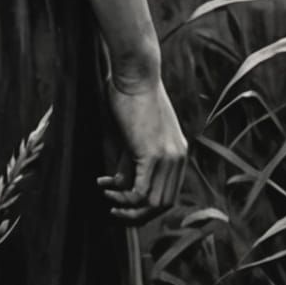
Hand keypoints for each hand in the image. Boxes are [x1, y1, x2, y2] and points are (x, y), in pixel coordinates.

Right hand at [97, 69, 188, 225]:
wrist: (134, 70)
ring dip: (129, 210)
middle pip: (164, 204)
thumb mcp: (131, 133)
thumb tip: (119, 184)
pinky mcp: (153, 155)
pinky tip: (107, 189)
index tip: (119, 198)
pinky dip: (124, 199)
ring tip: (108, 201)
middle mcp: (178, 157)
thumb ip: (130, 159)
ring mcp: (168, 157)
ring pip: (154, 204)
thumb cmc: (129, 93)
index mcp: (178, 151)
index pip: (169, 192)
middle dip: (138, 214)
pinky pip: (142, 193)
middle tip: (113, 209)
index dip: (144, 203)